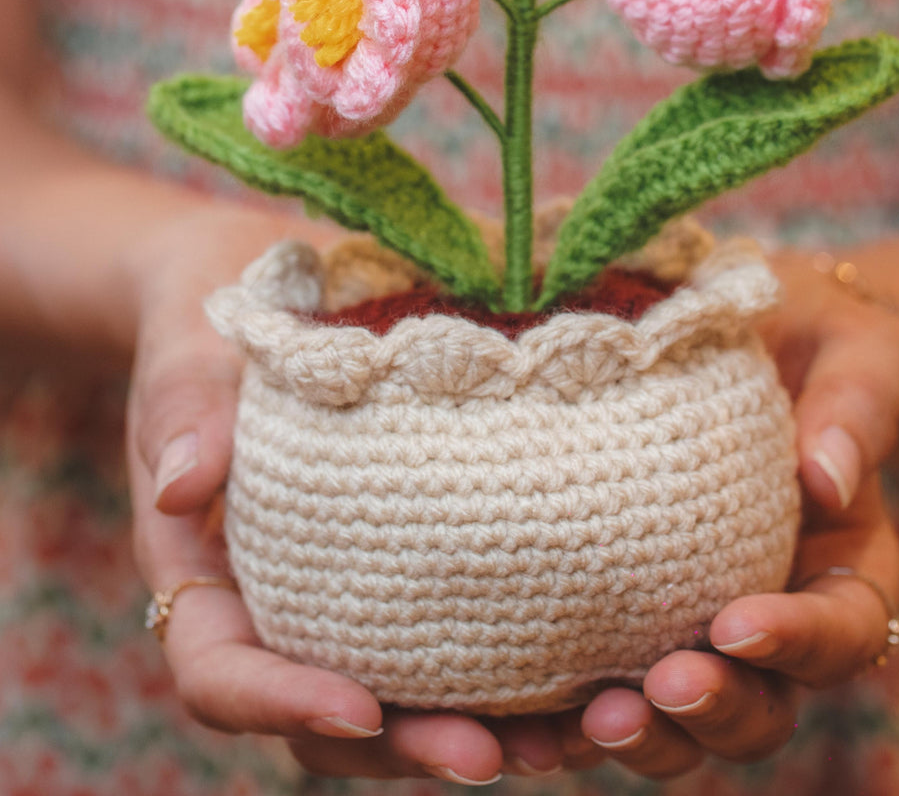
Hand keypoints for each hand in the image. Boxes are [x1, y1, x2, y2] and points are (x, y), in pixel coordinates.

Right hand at [126, 202, 515, 782]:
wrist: (254, 283)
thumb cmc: (212, 317)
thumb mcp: (190, 353)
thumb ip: (185, 411)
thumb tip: (178, 489)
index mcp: (204, 573)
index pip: (222, 674)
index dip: (282, 706)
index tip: (360, 708)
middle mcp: (274, 604)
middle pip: (320, 718)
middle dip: (403, 746)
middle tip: (491, 757)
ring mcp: (344, 591)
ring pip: (394, 697)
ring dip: (469, 730)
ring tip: (561, 742)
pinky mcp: (408, 563)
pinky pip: (450, 634)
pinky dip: (508, 670)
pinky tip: (585, 673)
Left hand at [574, 253, 898, 776]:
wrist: (745, 330)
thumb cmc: (814, 331)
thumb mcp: (856, 347)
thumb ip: (857, 404)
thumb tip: (828, 478)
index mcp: (848, 566)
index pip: (845, 632)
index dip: (799, 643)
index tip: (736, 621)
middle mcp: (778, 616)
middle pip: (765, 706)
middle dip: (714, 710)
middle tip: (659, 688)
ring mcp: (696, 623)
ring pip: (683, 720)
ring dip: (642, 734)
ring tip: (587, 721)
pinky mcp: (623, 614)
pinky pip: (601, 683)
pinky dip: (565, 717)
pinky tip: (518, 722)